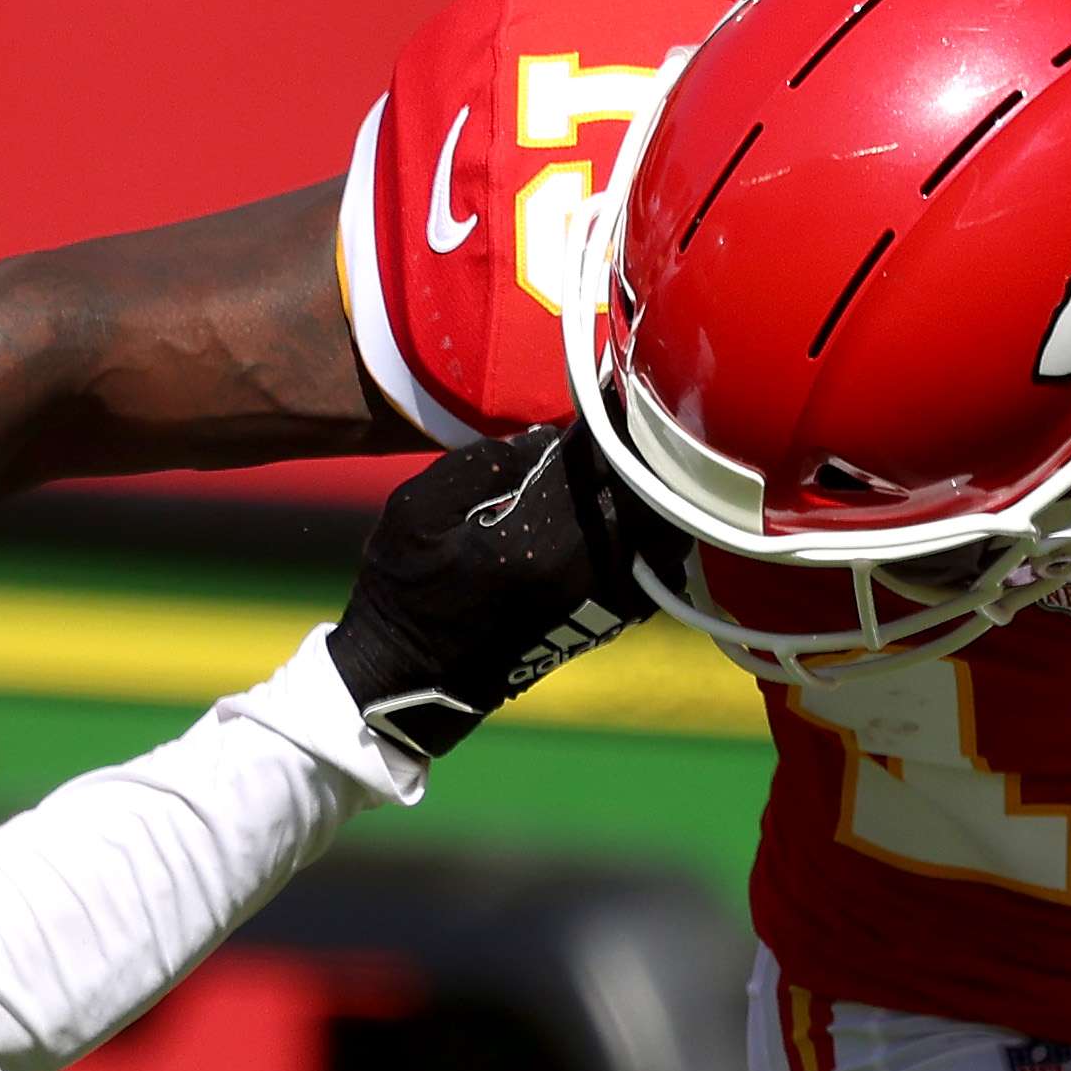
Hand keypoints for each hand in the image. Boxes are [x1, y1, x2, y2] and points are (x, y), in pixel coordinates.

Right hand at [327, 424, 661, 759]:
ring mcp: (602, 602)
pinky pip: (659, 568)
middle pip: (649, 494)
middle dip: (645, 450)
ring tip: (640, 461)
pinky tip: (637, 513)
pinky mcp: (607, 621)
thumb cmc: (405, 595)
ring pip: (666, 533)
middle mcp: (582, 572)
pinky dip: (659, 534)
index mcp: (535, 539)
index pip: (599, 457)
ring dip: (659, 492)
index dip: (613, 413)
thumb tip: (548, 437)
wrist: (412, 686)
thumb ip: (482, 464)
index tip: (612, 384)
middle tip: (633, 416)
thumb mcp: (415, 512)